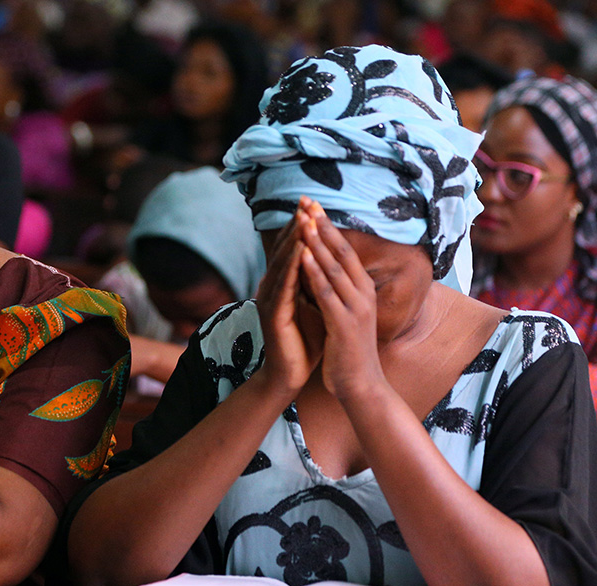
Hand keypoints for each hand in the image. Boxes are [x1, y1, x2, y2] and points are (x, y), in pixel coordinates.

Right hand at [255, 197, 323, 399]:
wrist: (291, 375)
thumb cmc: (304, 341)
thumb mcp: (313, 304)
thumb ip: (314, 282)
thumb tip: (327, 258)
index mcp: (281, 285)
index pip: (292, 249)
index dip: (301, 226)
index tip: (313, 204)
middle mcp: (271, 288)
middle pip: (285, 250)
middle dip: (297, 225)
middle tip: (305, 200)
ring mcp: (270, 300)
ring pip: (283, 264)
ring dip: (295, 240)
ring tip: (304, 217)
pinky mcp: (273, 315)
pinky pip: (284, 286)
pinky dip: (293, 266)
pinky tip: (301, 250)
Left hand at [298, 202, 386, 400]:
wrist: (360, 385)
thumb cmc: (348, 349)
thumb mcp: (343, 312)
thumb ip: (334, 290)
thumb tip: (318, 266)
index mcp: (363, 289)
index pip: (345, 250)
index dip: (328, 226)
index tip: (312, 204)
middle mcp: (363, 294)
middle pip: (342, 252)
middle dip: (322, 225)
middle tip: (307, 200)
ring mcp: (356, 308)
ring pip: (335, 268)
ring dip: (318, 243)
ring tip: (303, 220)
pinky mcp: (344, 324)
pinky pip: (327, 294)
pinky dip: (315, 273)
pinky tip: (303, 256)